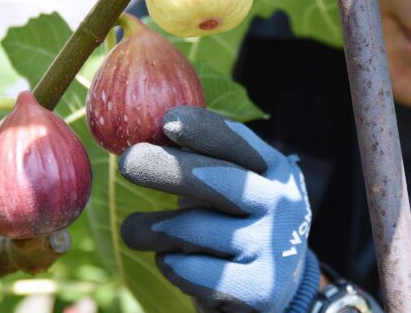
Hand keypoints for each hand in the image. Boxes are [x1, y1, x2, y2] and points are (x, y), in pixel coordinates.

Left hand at [118, 106, 320, 311]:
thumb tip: (149, 136)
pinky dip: (171, 265)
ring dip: (152, 229)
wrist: (273, 288)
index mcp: (277, 169)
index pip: (238, 142)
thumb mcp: (234, 188)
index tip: (166, 121)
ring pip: (192, 228)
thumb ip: (205, 164)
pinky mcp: (258, 289)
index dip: (203, 129)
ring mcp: (273, 247)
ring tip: (135, 231)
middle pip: (216, 180)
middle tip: (127, 162)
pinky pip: (190, 270)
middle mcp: (282, 204)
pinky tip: (174, 261)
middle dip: (167, 168)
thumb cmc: (237, 224)